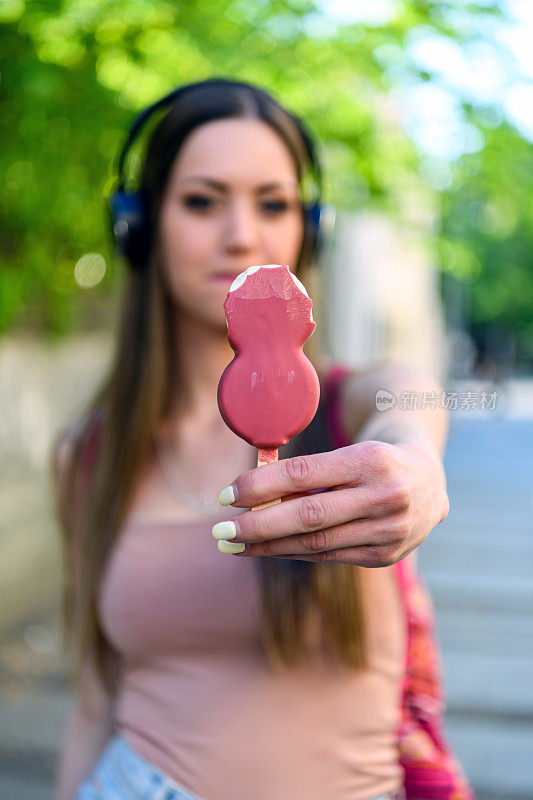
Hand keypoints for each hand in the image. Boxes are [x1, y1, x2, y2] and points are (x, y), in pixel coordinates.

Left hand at [212, 440, 449, 566]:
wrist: (430, 481)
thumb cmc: (374, 459)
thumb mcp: (349, 451)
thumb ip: (307, 472)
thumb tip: (251, 494)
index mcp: (371, 459)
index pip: (303, 474)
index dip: (260, 485)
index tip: (225, 495)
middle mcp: (385, 496)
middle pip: (307, 516)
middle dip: (257, 526)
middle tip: (220, 531)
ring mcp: (389, 531)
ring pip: (315, 543)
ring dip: (268, 546)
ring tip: (234, 545)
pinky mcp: (386, 556)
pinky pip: (329, 555)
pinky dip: (293, 552)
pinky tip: (267, 549)